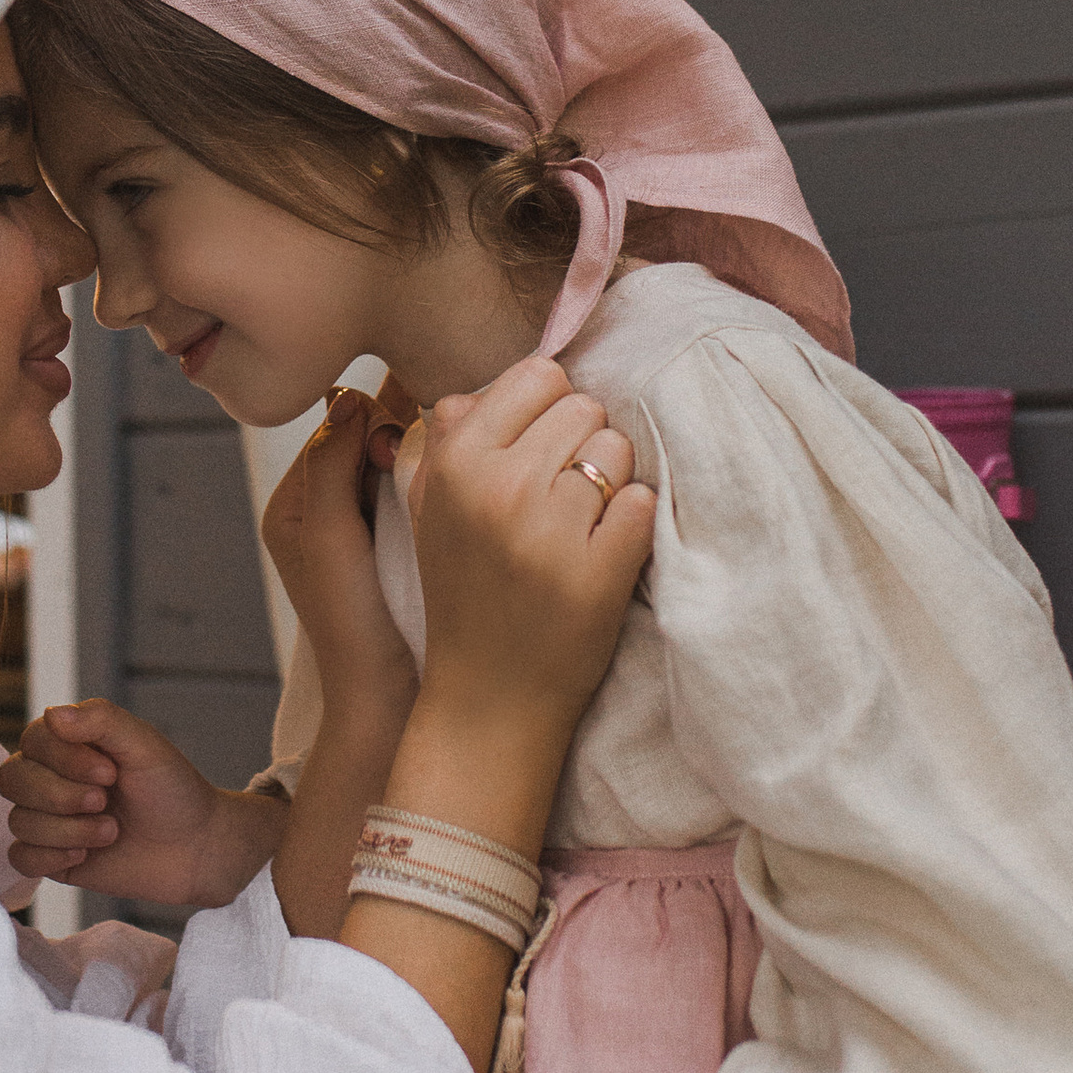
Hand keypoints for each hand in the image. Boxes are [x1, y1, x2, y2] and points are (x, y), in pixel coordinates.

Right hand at [0, 698, 281, 909]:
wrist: (197, 848)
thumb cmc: (173, 790)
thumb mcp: (145, 744)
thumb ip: (100, 720)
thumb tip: (51, 714)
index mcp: (68, 744)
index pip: (32, 742)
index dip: (64, 760)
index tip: (111, 772)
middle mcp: (50, 779)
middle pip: (12, 780)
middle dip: (60, 796)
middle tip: (105, 802)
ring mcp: (49, 820)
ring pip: (19, 822)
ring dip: (68, 830)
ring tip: (110, 832)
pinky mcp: (52, 859)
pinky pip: (20, 858)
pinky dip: (51, 857)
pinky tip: (84, 856)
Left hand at [260, 377, 419, 714]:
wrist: (389, 701)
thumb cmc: (353, 626)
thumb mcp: (331, 536)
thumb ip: (332, 465)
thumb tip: (348, 399)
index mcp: (293, 505)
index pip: (335, 426)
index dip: (375, 416)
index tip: (409, 427)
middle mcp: (323, 512)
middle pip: (368, 439)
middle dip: (402, 432)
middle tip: (435, 446)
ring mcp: (364, 529)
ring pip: (397, 463)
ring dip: (423, 456)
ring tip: (451, 462)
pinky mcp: (399, 548)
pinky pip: (415, 493)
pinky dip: (434, 482)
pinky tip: (459, 486)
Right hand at [407, 355, 653, 741]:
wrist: (488, 697)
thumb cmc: (466, 594)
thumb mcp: (431, 510)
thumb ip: (449, 438)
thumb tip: (480, 388)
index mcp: (455, 463)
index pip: (538, 375)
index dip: (549, 410)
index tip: (541, 453)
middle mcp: (499, 488)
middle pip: (585, 407)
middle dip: (581, 446)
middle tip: (560, 500)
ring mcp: (551, 531)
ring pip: (617, 451)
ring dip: (609, 484)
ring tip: (579, 529)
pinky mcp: (599, 571)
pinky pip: (642, 501)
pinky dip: (633, 524)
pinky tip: (604, 553)